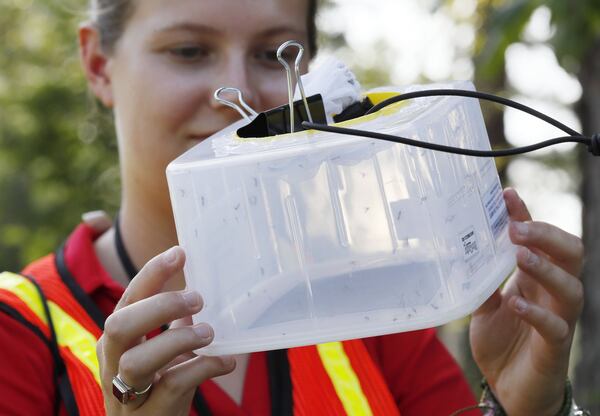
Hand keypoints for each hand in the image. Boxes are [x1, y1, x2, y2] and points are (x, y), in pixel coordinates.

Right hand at [96, 246, 234, 414]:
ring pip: (137, 361)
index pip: (128, 300)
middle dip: (160, 305)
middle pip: (119, 325)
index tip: (179, 253)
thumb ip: (175, 324)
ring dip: (178, 340)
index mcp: (116, 341)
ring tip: (209, 332)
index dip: (151, 274)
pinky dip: (202, 369)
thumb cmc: (156, 387)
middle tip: (197, 298)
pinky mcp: (149, 414)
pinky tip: (225, 361)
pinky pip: (171, 387)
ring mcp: (127, 393)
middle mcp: (112, 364)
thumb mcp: (162, 351)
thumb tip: (201, 288)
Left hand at [470, 188, 583, 415]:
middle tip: (516, 226)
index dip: (526, 215)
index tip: (506, 195)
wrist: (507, 388)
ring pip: (570, 286)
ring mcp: (558, 319)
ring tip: (520, 254)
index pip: (538, 239)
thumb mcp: (483, 308)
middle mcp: (552, 293)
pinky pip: (555, 326)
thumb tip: (463, 254)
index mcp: (534, 278)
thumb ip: (480, 283)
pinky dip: (537, 313)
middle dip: (546, 235)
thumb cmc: (501, 343)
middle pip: (569, 254)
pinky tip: (516, 303)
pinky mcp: (554, 347)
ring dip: (545, 268)